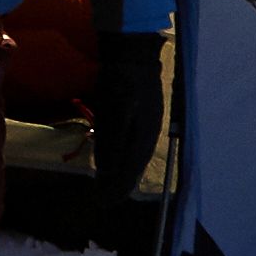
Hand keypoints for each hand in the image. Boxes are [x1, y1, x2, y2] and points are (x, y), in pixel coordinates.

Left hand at [87, 31, 170, 186]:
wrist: (134, 53)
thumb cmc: (121, 81)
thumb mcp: (114, 112)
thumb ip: (113, 142)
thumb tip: (109, 172)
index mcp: (144, 136)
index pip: (130, 169)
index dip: (118, 187)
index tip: (104, 202)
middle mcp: (150, 134)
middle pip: (134, 166)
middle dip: (120, 184)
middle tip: (106, 200)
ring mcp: (150, 124)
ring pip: (136, 156)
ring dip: (124, 173)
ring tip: (113, 187)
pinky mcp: (146, 116)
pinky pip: (137, 145)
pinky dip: (128, 158)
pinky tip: (121, 162)